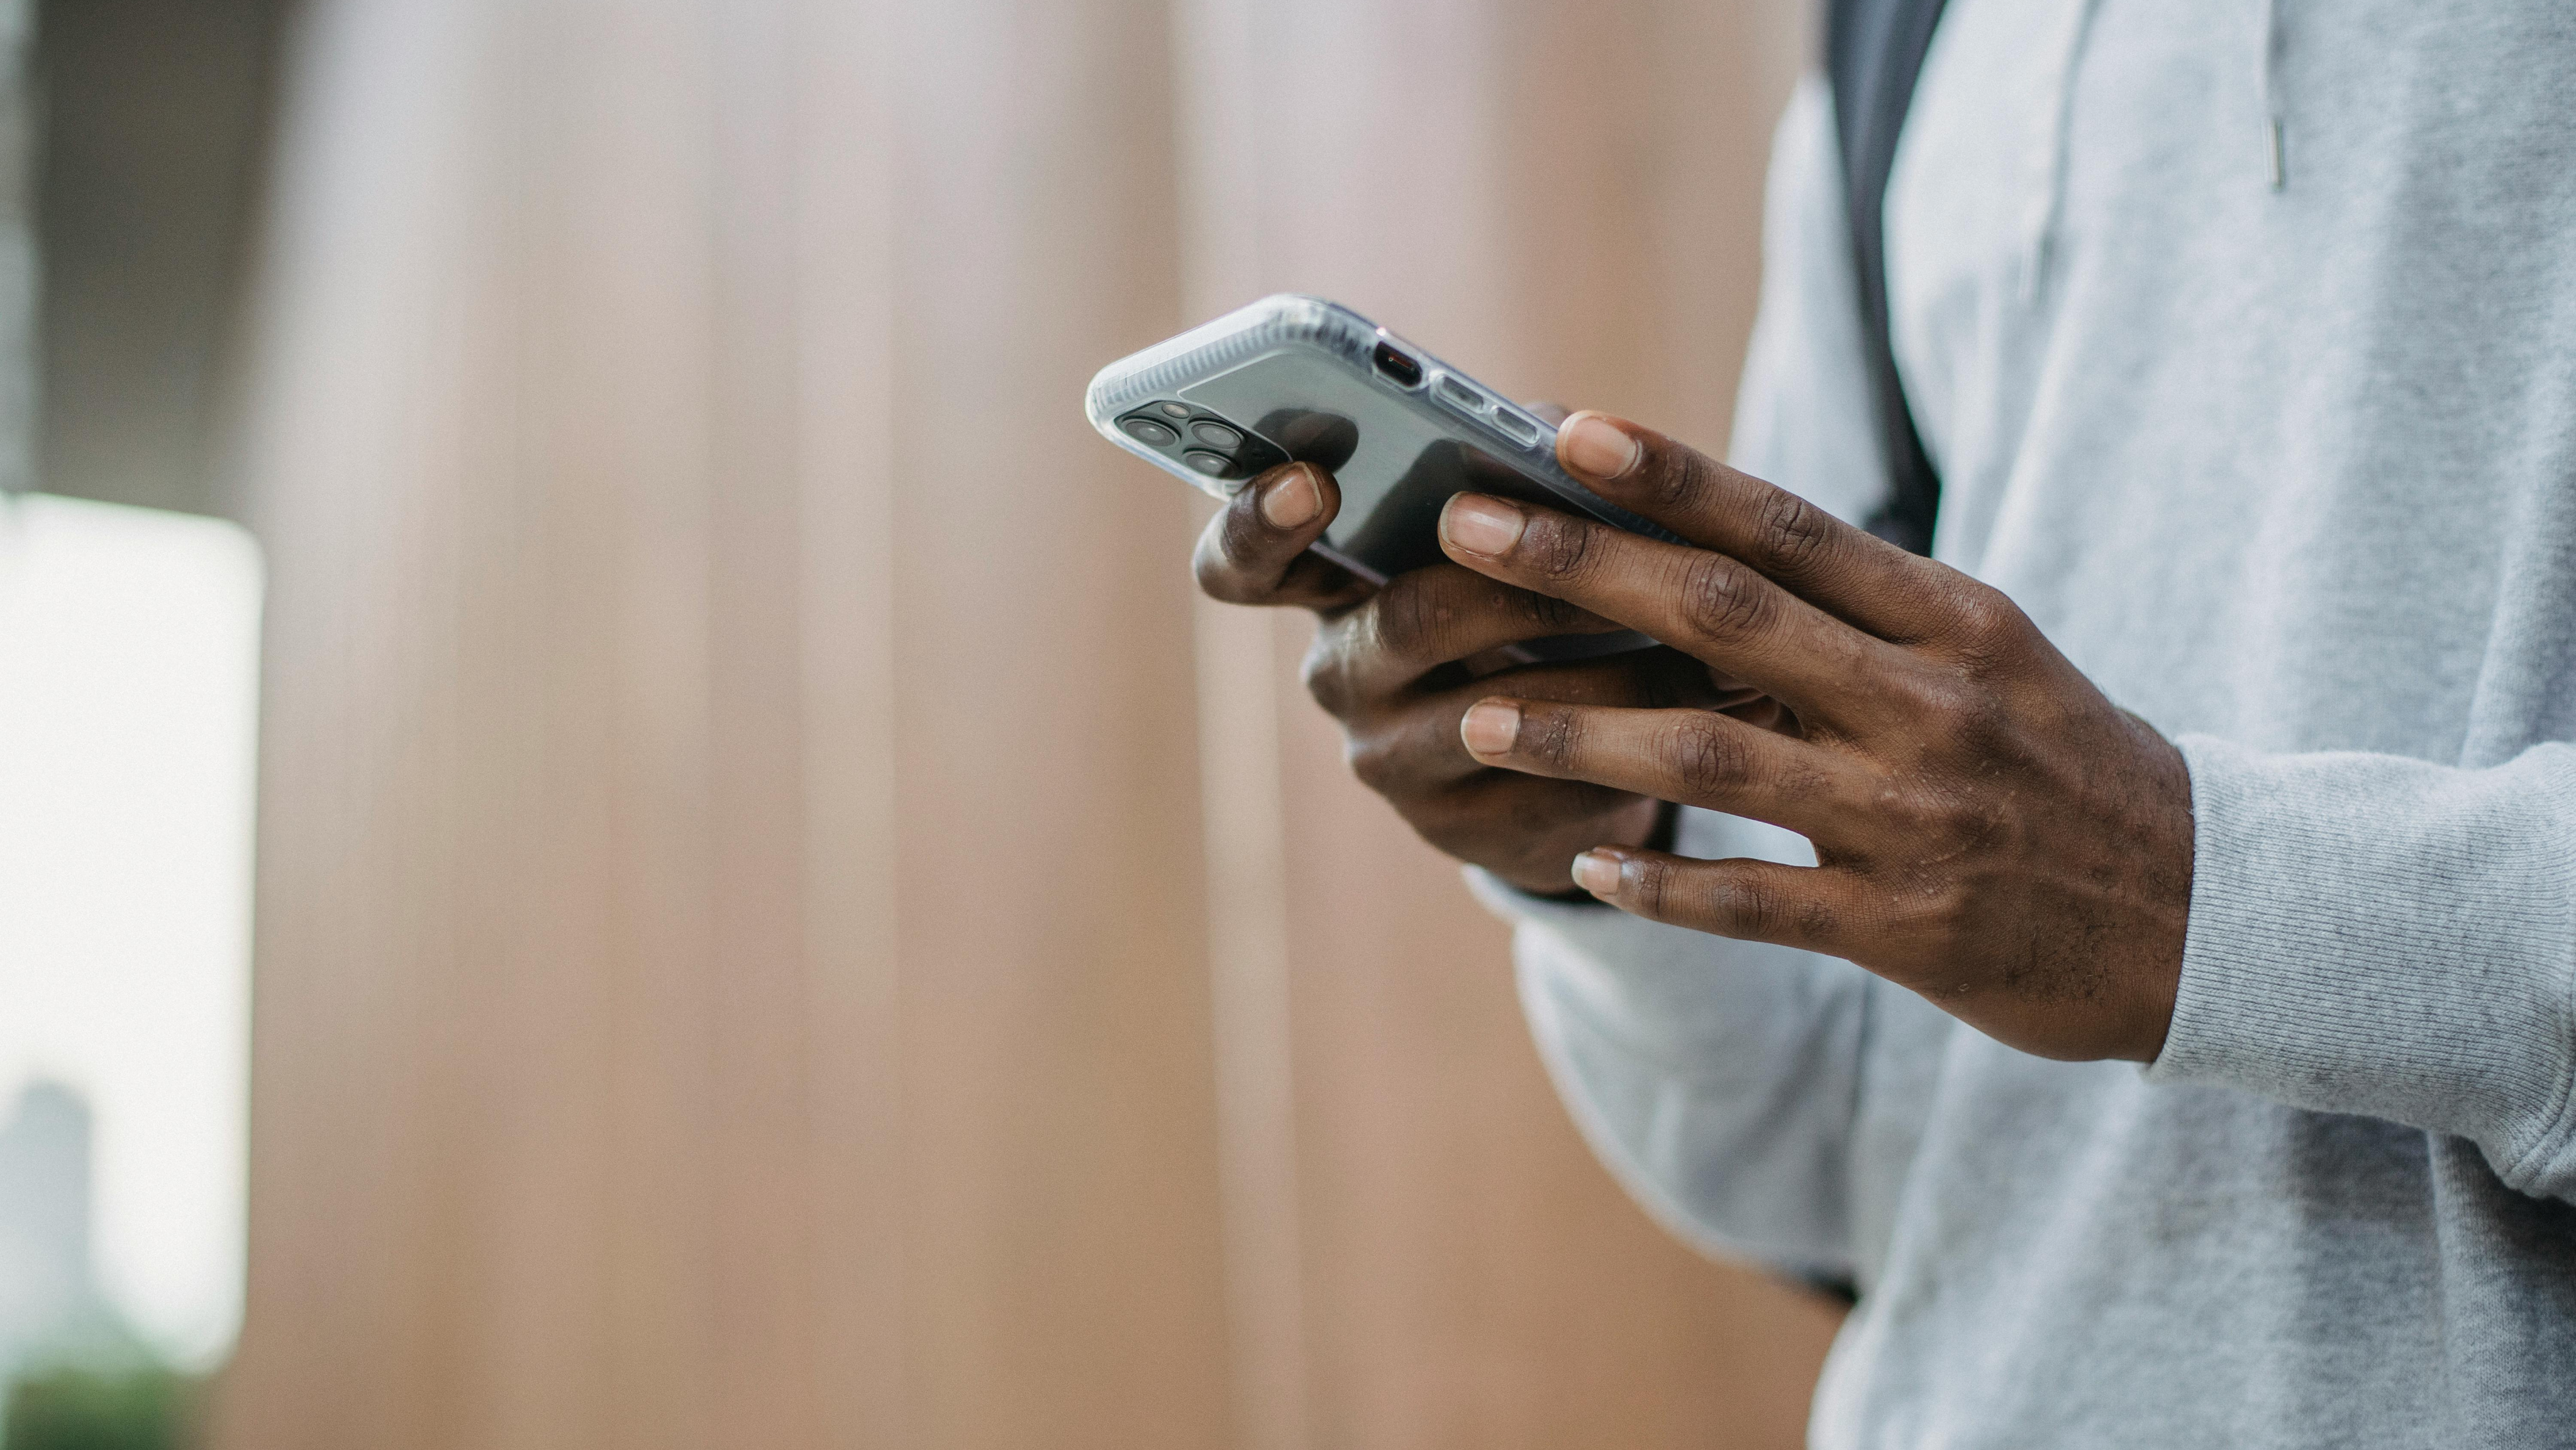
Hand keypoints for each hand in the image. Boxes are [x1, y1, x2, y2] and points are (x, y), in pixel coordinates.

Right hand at [1192, 455, 1763, 894]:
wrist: (1564, 760)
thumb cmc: (1531, 608)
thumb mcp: (1509, 537)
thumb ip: (1513, 473)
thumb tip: (1558, 429)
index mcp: (1327, 586)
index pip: (1242, 564)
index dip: (1260, 523)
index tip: (1313, 482)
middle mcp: (1342, 678)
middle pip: (1408, 618)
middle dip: (1522, 578)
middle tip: (1609, 552)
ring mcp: (1396, 765)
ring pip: (1497, 713)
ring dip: (1610, 671)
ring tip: (1705, 634)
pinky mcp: (1470, 834)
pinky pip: (1557, 785)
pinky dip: (1644, 737)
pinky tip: (1715, 702)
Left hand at [1435, 412, 2193, 1061]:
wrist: (2211, 915)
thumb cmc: (2067, 764)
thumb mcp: (1988, 658)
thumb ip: (1860, 610)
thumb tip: (1704, 542)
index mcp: (1953, 621)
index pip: (1789, 524)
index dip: (1670, 474)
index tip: (1562, 428)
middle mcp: (1928, 704)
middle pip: (1727, 615)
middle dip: (1583, 568)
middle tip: (1465, 530)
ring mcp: (1914, 818)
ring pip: (1717, 757)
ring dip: (1584, 733)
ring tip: (1478, 717)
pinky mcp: (1905, 929)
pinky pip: (1754, 902)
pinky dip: (1664, 880)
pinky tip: (1582, 862)